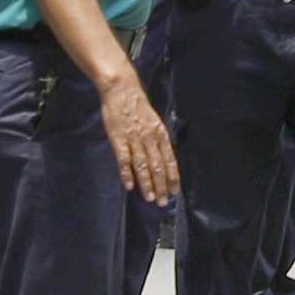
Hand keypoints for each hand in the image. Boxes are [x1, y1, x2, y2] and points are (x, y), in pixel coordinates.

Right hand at [97, 77, 177, 204]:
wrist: (122, 91)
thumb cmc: (138, 107)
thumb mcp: (155, 122)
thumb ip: (158, 141)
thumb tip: (163, 159)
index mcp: (161, 135)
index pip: (170, 161)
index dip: (173, 178)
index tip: (175, 192)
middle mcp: (150, 139)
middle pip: (158, 167)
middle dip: (162, 186)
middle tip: (163, 202)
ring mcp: (134, 140)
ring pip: (143, 166)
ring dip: (147, 184)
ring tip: (150, 198)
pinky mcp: (119, 139)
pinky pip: (124, 160)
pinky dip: (127, 174)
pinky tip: (130, 186)